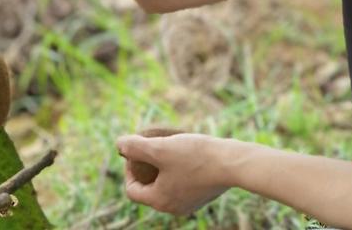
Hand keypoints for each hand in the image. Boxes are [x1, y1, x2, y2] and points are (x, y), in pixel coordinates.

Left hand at [115, 132, 231, 216]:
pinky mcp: (202, 196)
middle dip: (146, 166)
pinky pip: (183, 183)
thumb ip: (136, 147)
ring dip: (163, 167)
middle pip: (149, 188)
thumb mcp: (161, 148)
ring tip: (169, 146)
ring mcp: (189, 204)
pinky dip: (179, 169)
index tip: (137, 149)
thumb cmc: (195, 156)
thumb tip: (118, 144)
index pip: (133, 190)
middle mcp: (173, 208)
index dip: (129, 169)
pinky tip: (187, 152)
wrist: (232, 164)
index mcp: (159, 200)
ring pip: (167, 185)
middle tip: (152, 146)